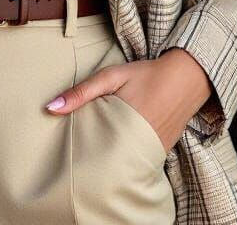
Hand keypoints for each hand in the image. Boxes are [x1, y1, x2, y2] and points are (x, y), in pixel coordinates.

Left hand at [44, 48, 213, 152]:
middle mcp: (140, 143)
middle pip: (108, 160)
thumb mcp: (111, 76)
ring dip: (110, 158)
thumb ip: (82, 92)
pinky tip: (118, 151)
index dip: (79, 153)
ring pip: (124, 162)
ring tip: (94, 155)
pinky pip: (139, 159)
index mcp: (124, 124)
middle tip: (77, 158)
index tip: (65, 154)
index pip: (94, 149)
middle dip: (93, 159)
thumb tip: (50, 108)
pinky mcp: (162, 151)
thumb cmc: (146, 75)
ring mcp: (153, 151)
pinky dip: (127, 156)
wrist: (186, 77)